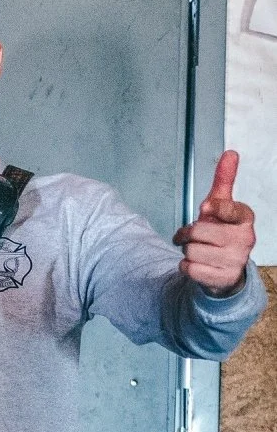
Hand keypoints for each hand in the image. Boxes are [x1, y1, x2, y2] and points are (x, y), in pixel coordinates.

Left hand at [173, 150, 255, 295]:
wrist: (224, 269)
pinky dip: (186, 267)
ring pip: (191, 251)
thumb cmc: (220, 233)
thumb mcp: (222, 206)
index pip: (226, 207)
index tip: (208, 209)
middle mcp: (245, 239)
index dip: (212, 208)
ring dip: (187, 251)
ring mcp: (236, 260)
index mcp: (245, 218)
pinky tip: (198, 265)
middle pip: (198, 231)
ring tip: (199, 251)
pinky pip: (189, 268)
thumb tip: (231, 153)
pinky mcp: (223, 278)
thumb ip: (224, 180)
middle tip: (193, 236)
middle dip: (188, 234)